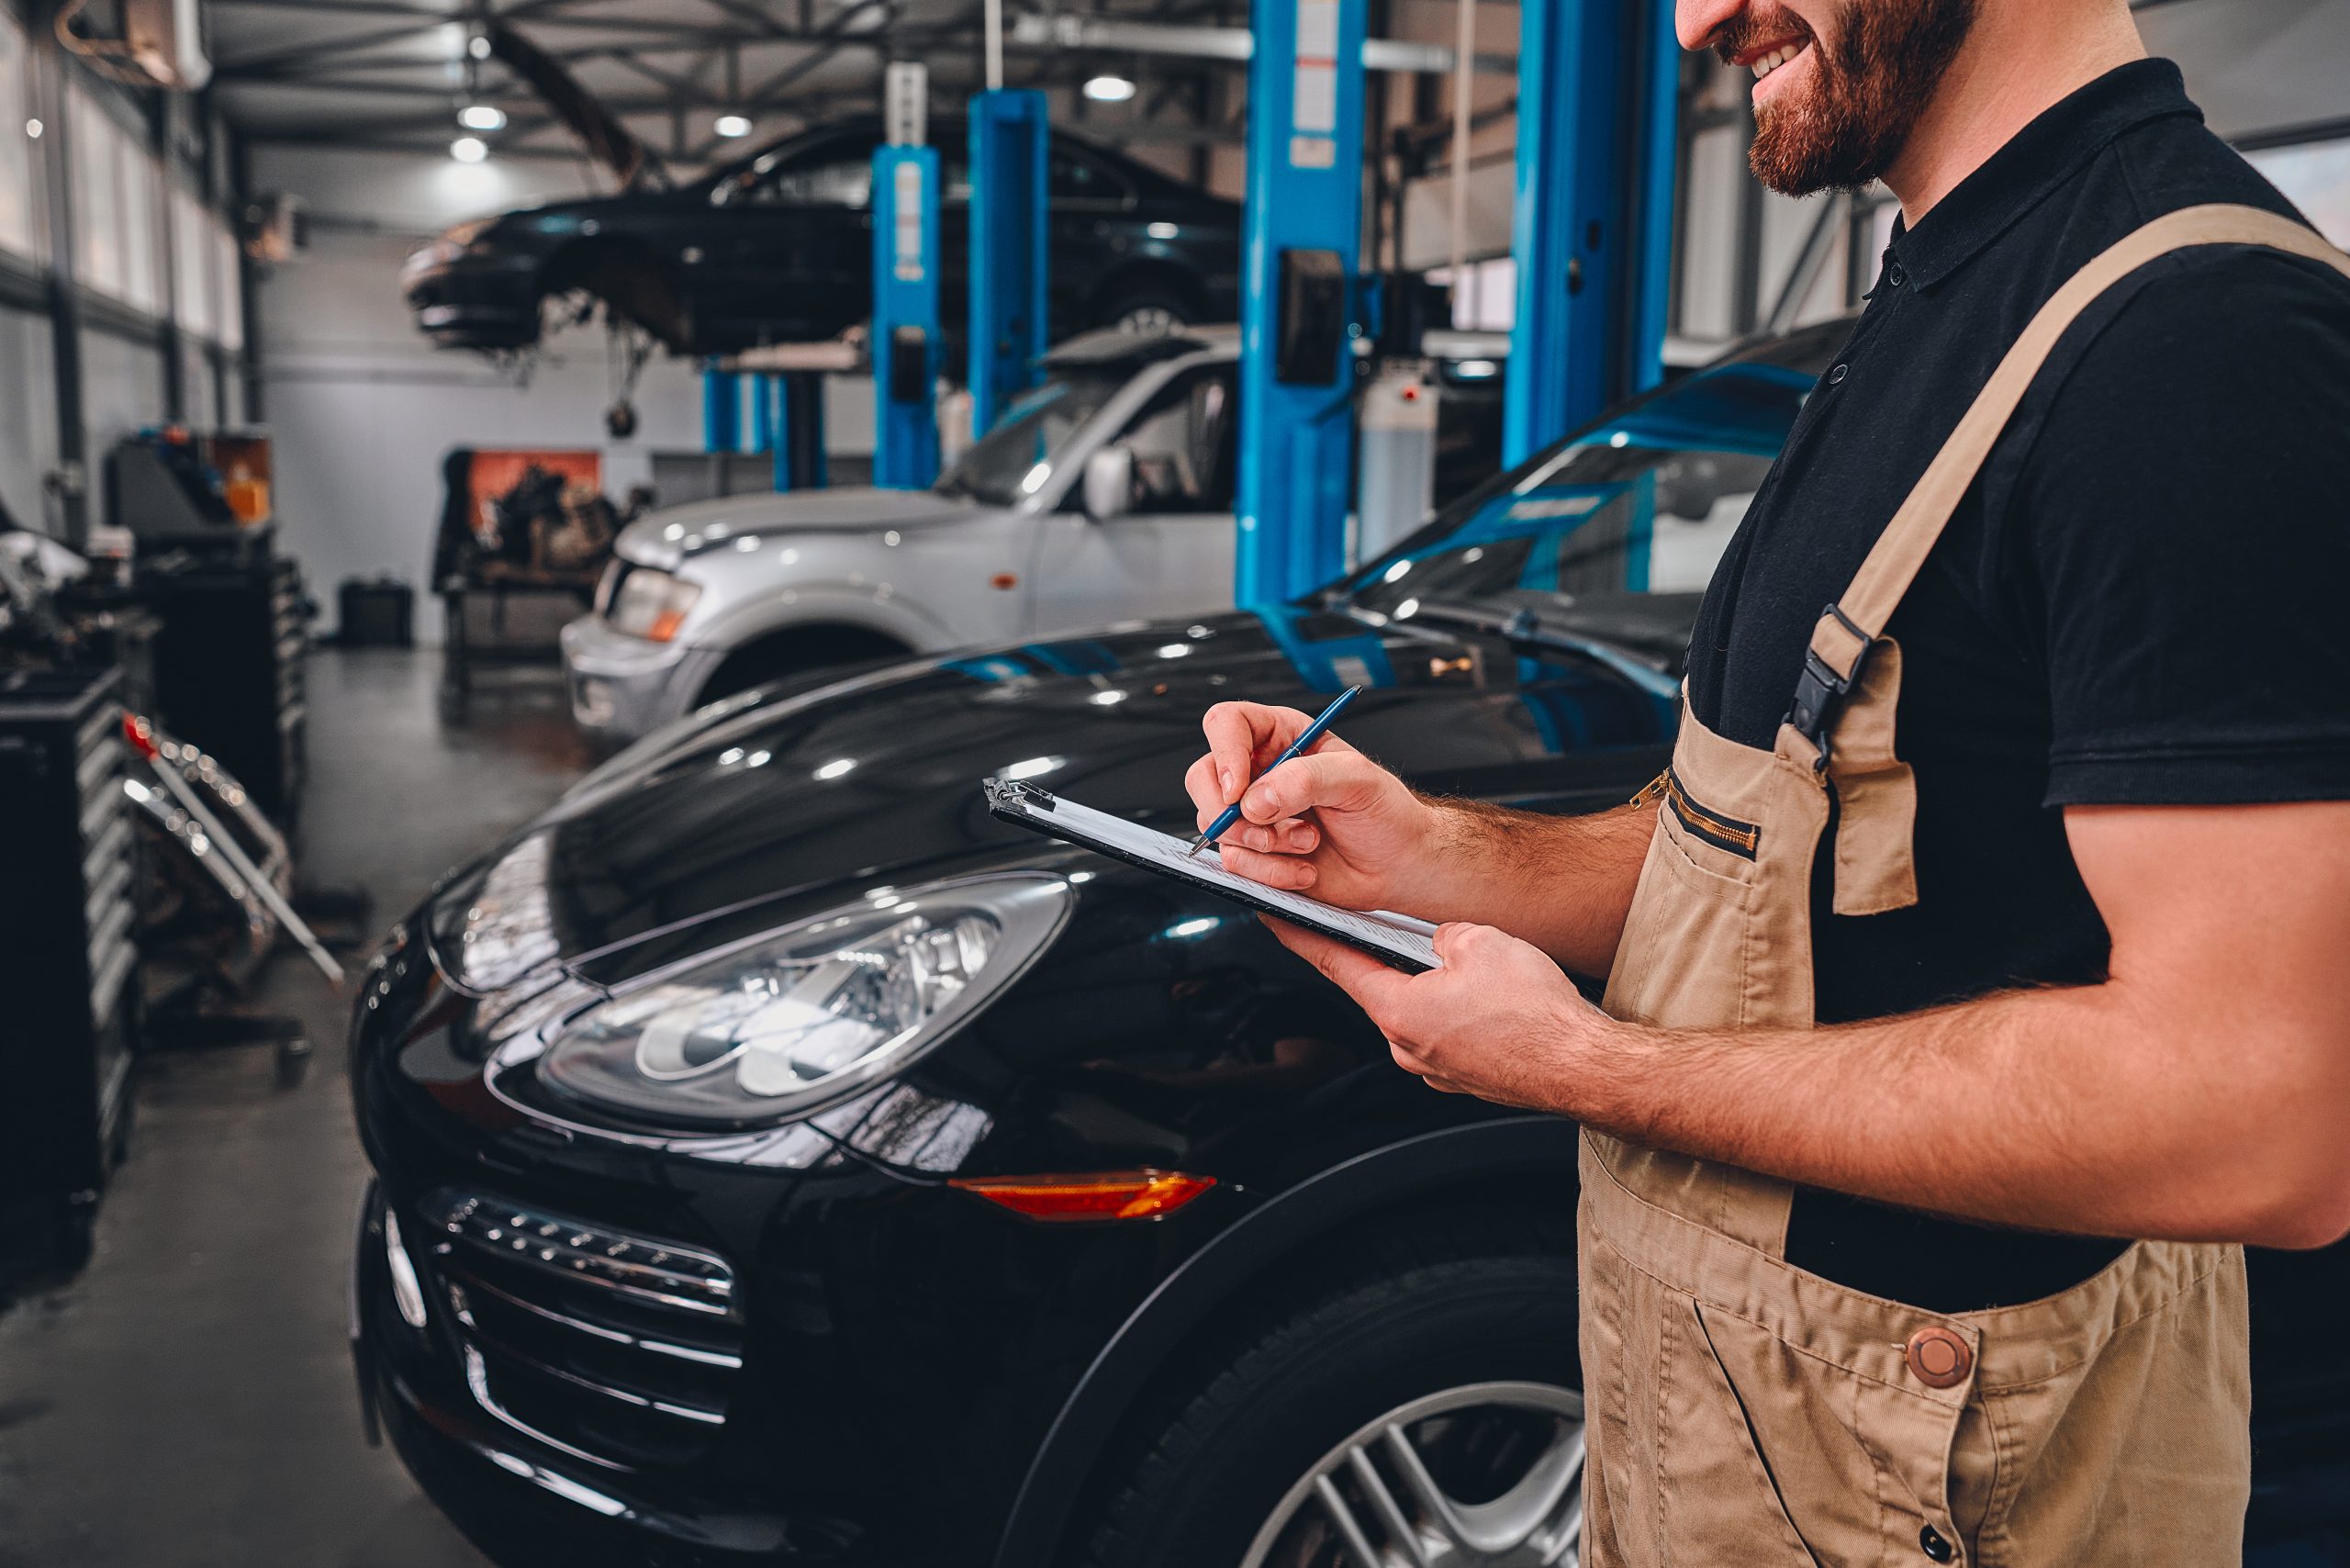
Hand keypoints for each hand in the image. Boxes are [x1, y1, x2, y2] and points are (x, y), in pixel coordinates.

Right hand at [1184, 701, 1439, 911]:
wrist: (1398, 865)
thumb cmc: (1385, 813)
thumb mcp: (1357, 780)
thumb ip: (1305, 779)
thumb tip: (1255, 801)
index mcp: (1281, 737)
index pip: (1227, 724)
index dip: (1225, 753)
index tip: (1239, 790)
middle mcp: (1259, 773)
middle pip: (1203, 778)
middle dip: (1231, 811)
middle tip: (1269, 824)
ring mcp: (1253, 816)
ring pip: (1216, 826)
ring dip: (1264, 844)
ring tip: (1308, 843)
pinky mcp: (1255, 855)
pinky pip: (1235, 864)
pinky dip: (1270, 872)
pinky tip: (1304, 869)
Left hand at [1264, 917, 1615, 1112]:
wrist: (1582, 1066)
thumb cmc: (1534, 1013)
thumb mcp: (1479, 940)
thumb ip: (1442, 934)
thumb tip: (1440, 943)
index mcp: (1398, 1011)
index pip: (1336, 964)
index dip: (1303, 937)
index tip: (1277, 920)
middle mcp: (1408, 1047)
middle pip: (1383, 988)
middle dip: (1396, 958)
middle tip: (1415, 933)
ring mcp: (1437, 1068)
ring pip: (1421, 1011)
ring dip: (1437, 986)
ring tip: (1481, 970)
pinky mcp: (1466, 1077)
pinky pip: (1451, 1032)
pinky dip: (1462, 1012)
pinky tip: (1495, 998)